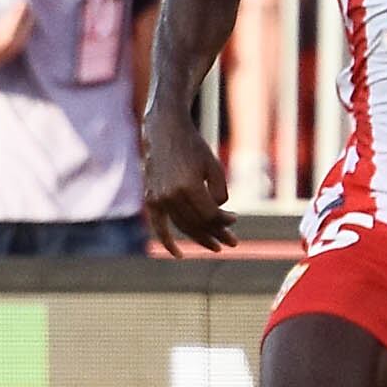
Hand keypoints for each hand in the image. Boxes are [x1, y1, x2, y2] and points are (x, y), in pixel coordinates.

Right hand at [143, 121, 236, 252]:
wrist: (165, 132)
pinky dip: (167, 242)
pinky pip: (159, 226)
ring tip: (216, 246)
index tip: (235, 219)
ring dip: (200, 238)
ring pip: (183, 226)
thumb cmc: (194, 147)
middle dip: (217, 234)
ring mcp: (159, 198)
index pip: (210, 215)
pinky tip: (179, 254)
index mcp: (189, 186)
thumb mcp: (214, 166)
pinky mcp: (151, 199)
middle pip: (198, 224)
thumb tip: (218, 214)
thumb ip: (219, 193)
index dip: (224, 221)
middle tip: (233, 243)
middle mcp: (172, 195)